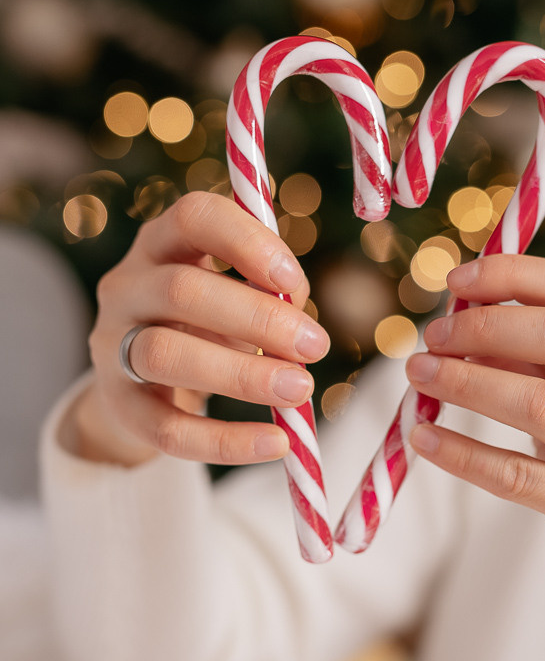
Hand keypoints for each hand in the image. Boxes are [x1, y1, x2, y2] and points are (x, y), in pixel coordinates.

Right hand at [69, 191, 329, 466]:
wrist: (145, 382)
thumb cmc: (208, 321)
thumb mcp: (237, 292)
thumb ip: (270, 292)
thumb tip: (301, 319)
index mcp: (163, 243)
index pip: (193, 217)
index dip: (246, 243)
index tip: (294, 282)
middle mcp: (128, 285)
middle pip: (181, 290)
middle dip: (257, 319)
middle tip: (316, 346)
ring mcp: (114, 345)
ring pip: (166, 354)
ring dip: (241, 374)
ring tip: (299, 390)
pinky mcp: (119, 405)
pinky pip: (167, 429)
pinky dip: (226, 441)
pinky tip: (276, 443)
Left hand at [405, 255, 544, 616]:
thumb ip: (543, 356)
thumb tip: (463, 316)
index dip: (515, 275)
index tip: (457, 280)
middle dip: (487, 327)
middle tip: (434, 336)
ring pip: (539, 403)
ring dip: (466, 382)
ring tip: (420, 375)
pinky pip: (518, 476)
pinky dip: (462, 452)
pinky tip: (423, 438)